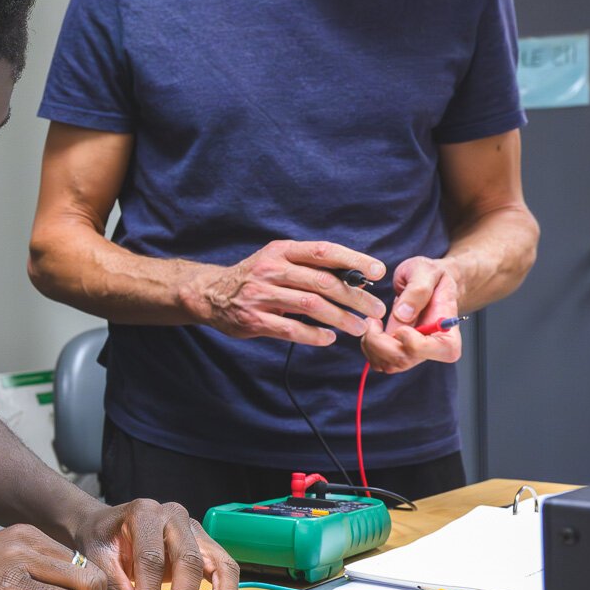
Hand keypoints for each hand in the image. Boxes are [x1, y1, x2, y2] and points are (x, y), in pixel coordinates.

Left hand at [73, 499, 239, 589]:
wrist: (110, 524)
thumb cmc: (104, 537)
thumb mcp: (98, 556)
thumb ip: (114, 586)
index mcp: (144, 513)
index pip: (151, 558)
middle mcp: (174, 516)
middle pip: (189, 561)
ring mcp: (194, 530)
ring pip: (220, 565)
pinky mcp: (206, 546)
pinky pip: (225, 572)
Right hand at [186, 240, 386, 344]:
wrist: (210, 294)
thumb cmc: (257, 277)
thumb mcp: (278, 261)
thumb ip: (310, 267)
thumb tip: (356, 278)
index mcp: (281, 251)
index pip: (324, 251)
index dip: (354, 260)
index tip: (378, 272)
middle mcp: (271, 270)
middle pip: (322, 281)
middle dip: (355, 297)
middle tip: (376, 309)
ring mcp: (261, 295)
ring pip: (310, 305)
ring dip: (340, 318)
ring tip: (359, 327)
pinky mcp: (254, 320)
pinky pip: (291, 329)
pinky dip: (315, 335)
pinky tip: (329, 338)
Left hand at [360, 255, 462, 373]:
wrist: (427, 283)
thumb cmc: (431, 277)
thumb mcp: (426, 271)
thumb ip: (418, 290)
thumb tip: (403, 314)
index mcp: (449, 333)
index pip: (437, 350)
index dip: (412, 341)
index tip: (400, 318)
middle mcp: (433, 349)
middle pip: (403, 360)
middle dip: (379, 341)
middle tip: (374, 319)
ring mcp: (415, 355)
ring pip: (387, 364)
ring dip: (372, 343)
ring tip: (374, 321)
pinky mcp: (399, 355)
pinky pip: (378, 361)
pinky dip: (369, 346)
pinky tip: (373, 328)